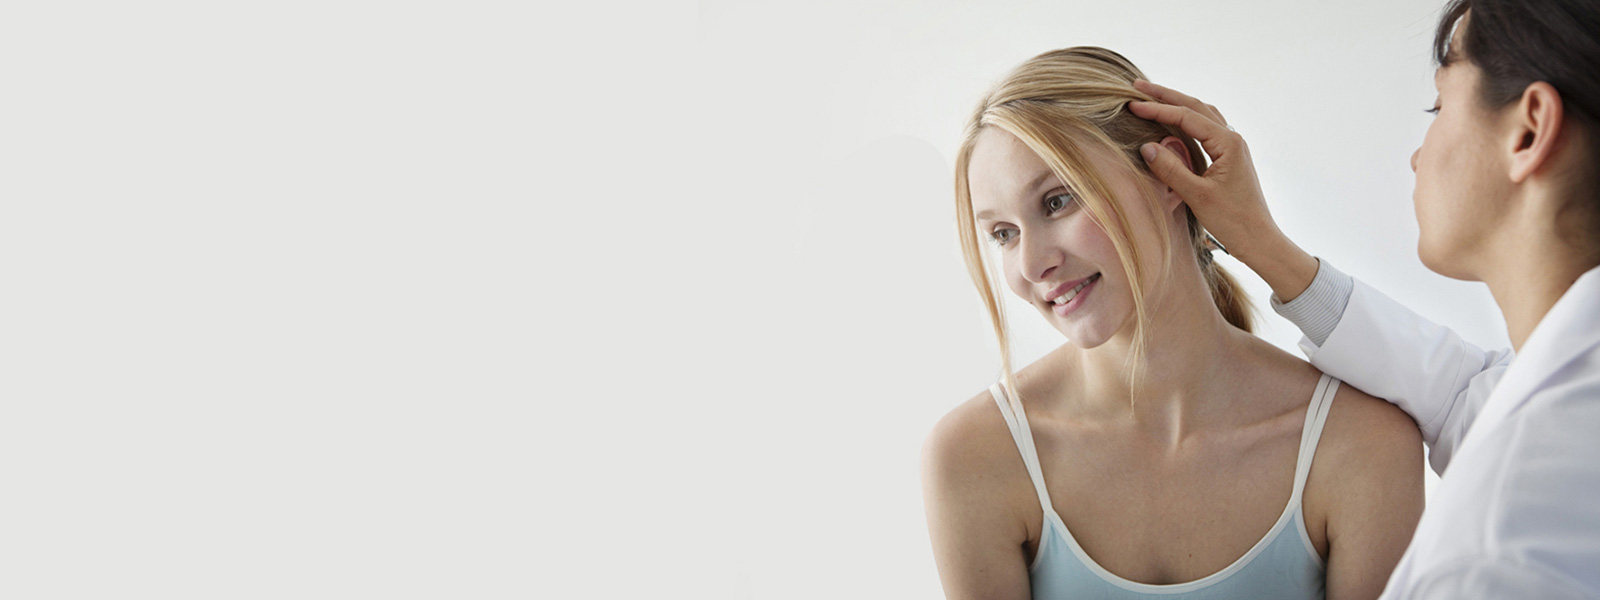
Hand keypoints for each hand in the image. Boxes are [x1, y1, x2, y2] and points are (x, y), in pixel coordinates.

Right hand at [1126, 79, 1317, 300]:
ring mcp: (1232, 148)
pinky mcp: (1228, 158)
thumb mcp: (1197, 196)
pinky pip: (1205, 129)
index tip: (1132, 104)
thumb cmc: (1232, 220)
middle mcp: (1232, 139)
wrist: (1259, 240)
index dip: (1158, 109)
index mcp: (1228, 143)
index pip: (1187, 117)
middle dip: (1166, 95)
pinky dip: (1186, 120)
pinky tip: (1174, 122)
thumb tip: (1147, 146)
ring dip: (1177, 104)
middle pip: (1196, 106)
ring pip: (1202, 115)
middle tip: (1137, 86)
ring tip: (1153, 98)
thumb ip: (1172, 169)